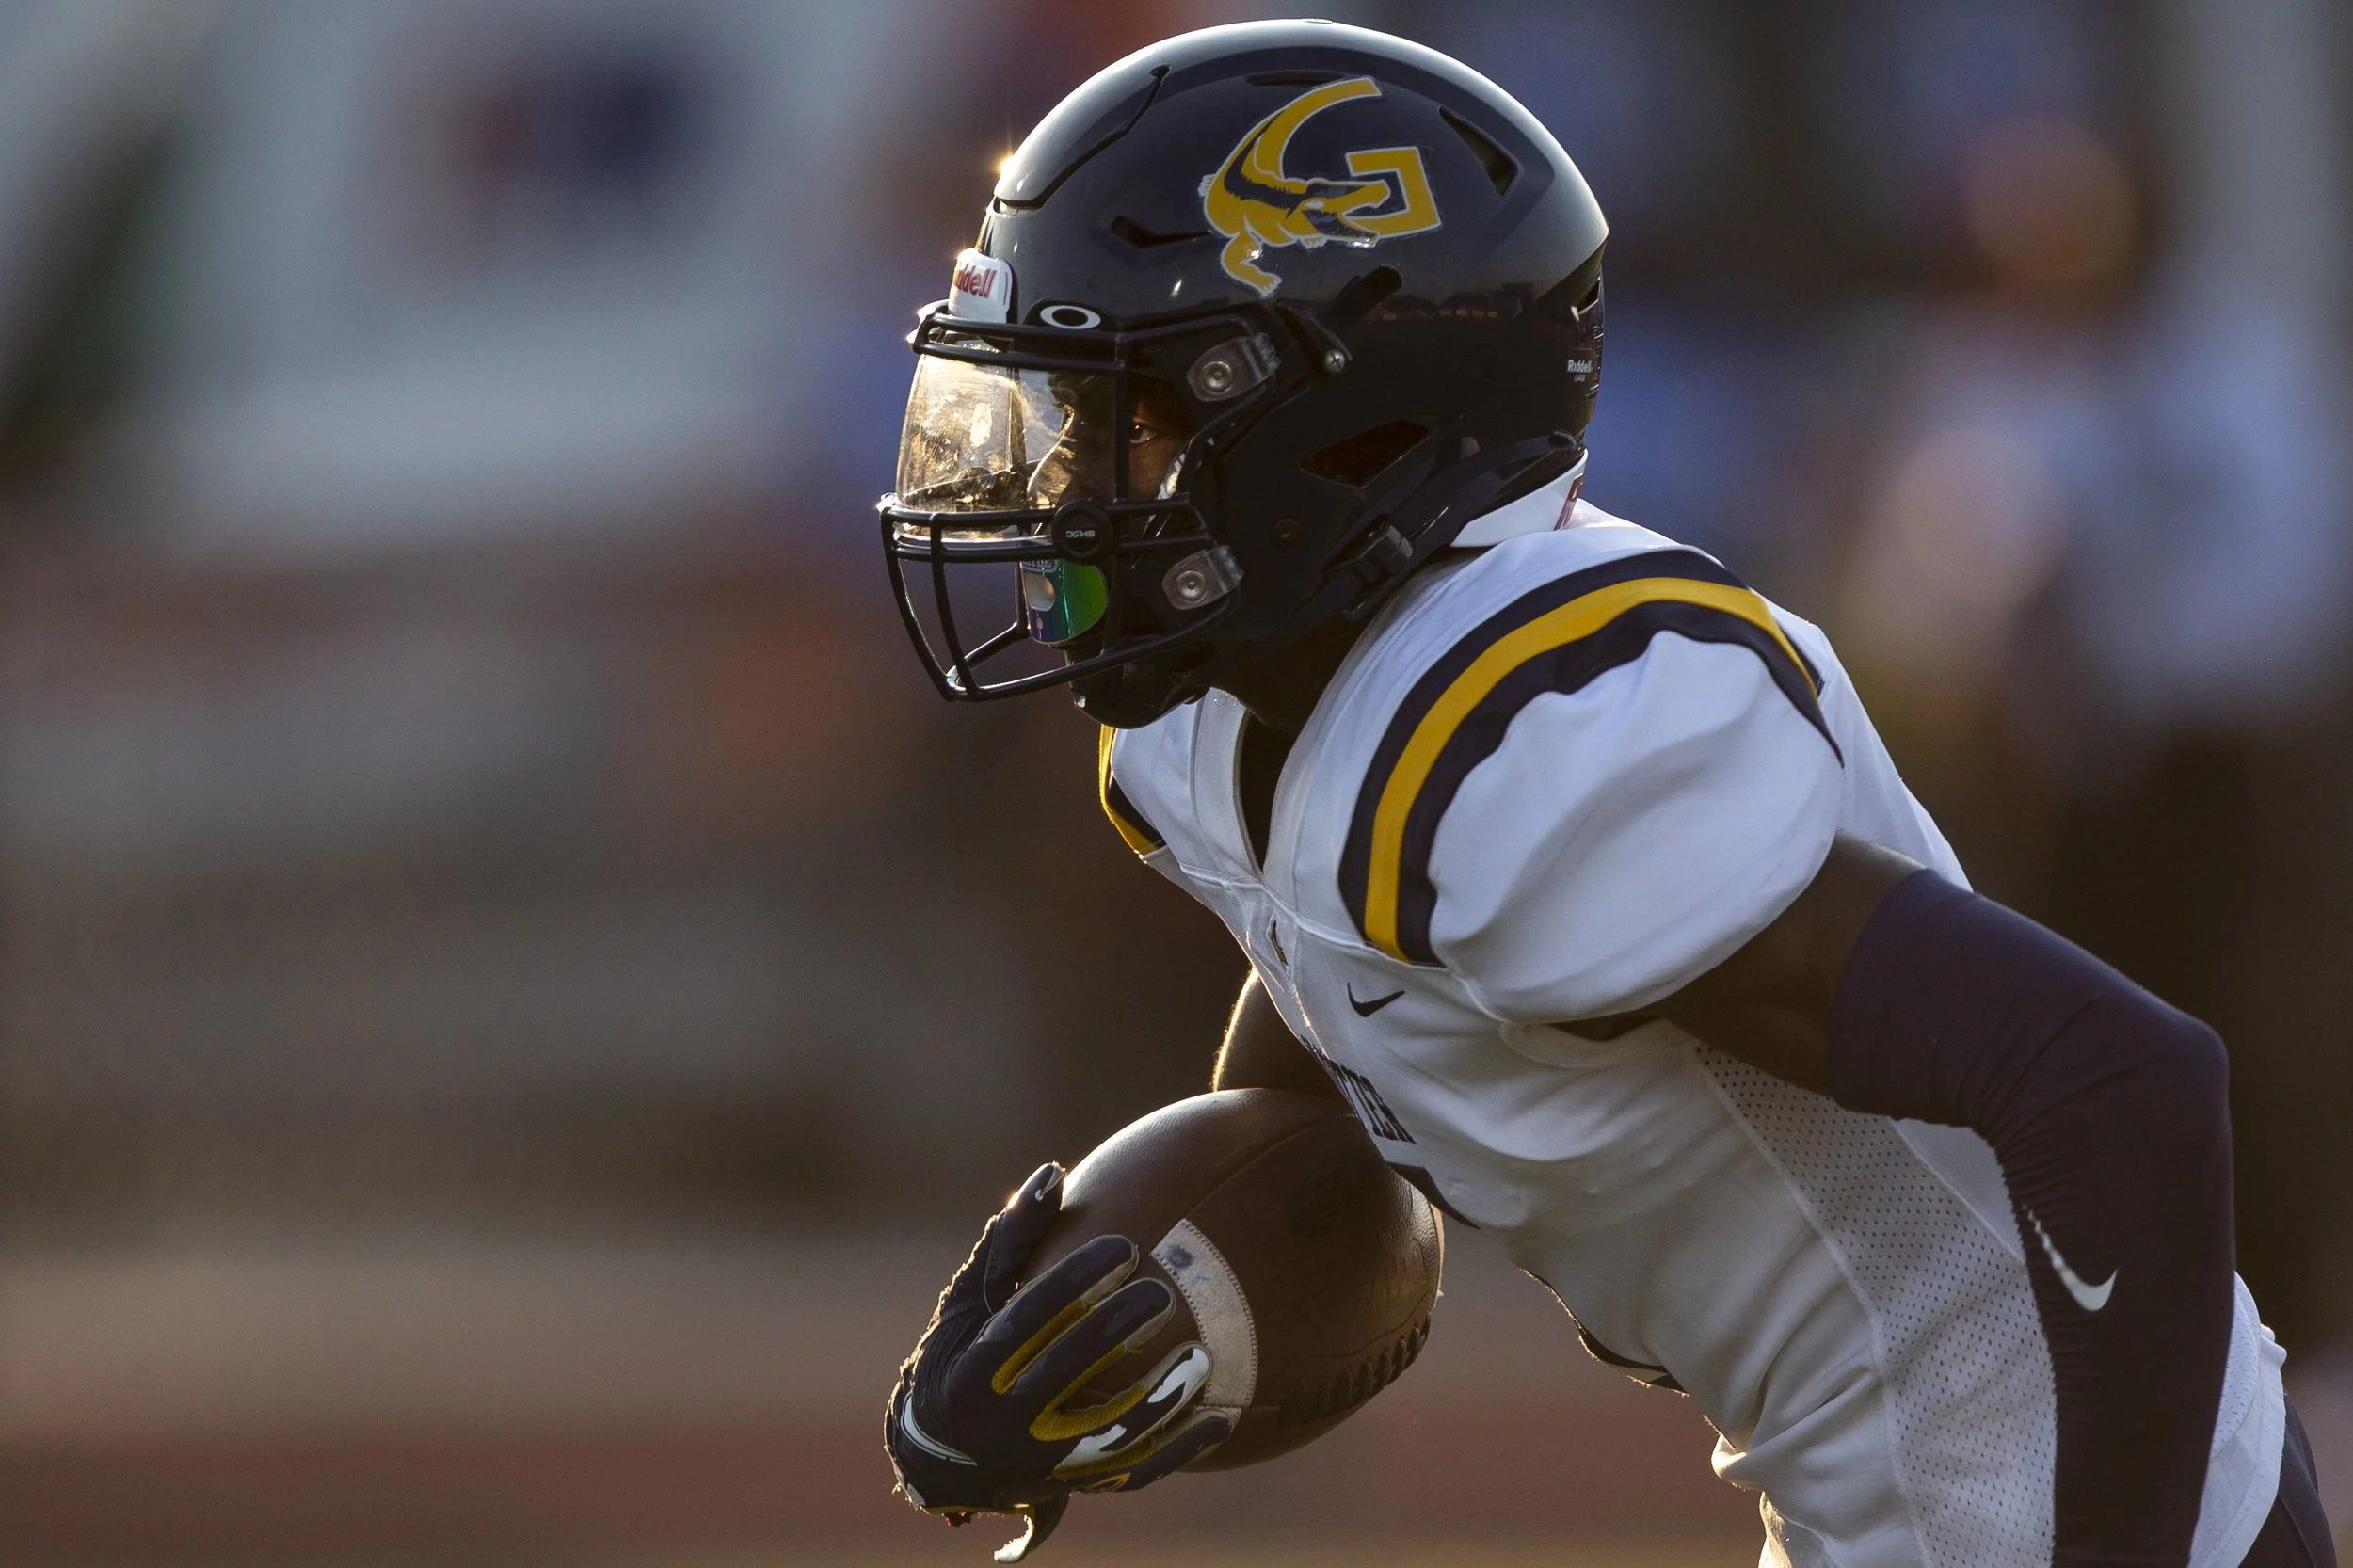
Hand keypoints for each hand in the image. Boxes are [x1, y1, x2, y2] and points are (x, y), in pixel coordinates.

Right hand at [886, 1163, 1231, 1560]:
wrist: (937, 1460)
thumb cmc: (955, 1356)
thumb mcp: (967, 1301)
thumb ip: (1010, 1240)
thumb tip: (1054, 1171)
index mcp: (974, 1367)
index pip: (1028, 1318)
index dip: (1074, 1281)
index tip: (1125, 1247)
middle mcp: (1003, 1420)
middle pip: (1066, 1372)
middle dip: (1116, 1331)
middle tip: (1162, 1294)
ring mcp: (1042, 1461)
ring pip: (1106, 1437)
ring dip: (1158, 1400)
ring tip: (1202, 1359)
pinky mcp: (1074, 1485)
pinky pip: (1136, 1471)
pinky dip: (1181, 1448)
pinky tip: (1224, 1417)